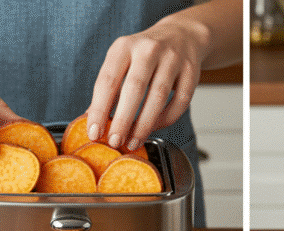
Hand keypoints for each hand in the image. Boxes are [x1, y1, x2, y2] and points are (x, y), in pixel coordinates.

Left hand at [85, 19, 206, 152]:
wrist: (181, 35)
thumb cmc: (144, 55)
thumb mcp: (121, 62)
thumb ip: (108, 90)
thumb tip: (91, 122)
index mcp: (124, 47)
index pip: (108, 80)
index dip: (100, 109)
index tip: (95, 132)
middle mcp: (148, 49)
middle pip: (134, 88)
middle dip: (123, 120)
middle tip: (115, 142)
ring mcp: (172, 58)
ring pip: (158, 96)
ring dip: (144, 124)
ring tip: (133, 142)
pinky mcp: (191, 70)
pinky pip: (180, 101)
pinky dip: (166, 119)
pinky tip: (154, 128)